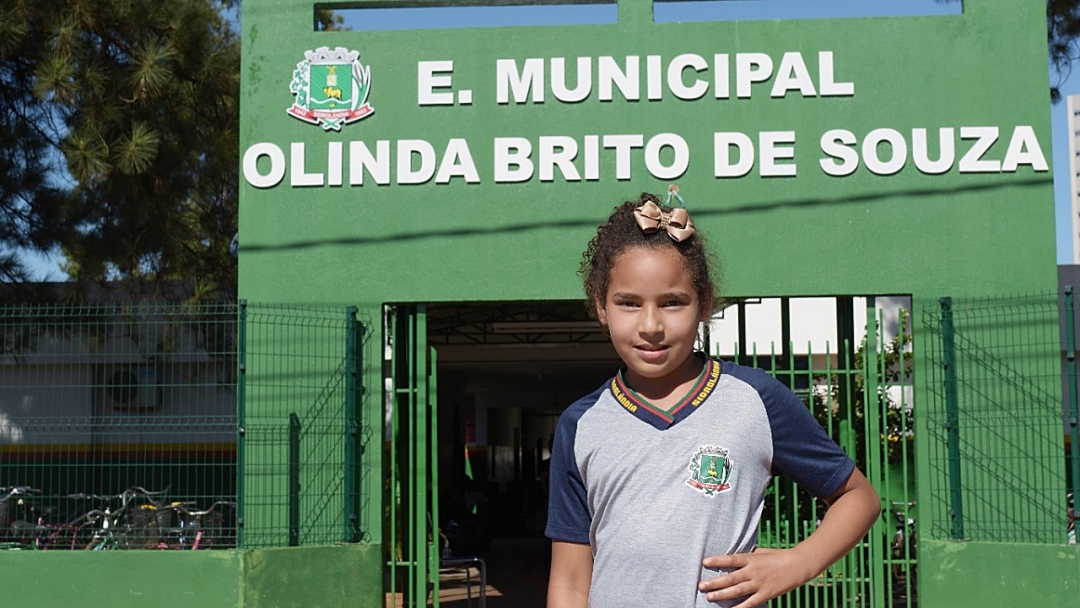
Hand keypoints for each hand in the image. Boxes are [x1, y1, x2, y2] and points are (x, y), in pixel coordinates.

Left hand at [698, 547, 814, 607]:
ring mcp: (759, 584)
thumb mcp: (761, 552)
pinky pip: (750, 603)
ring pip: (737, 591)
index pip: (731, 559)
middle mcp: (753, 571)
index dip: (717, 561)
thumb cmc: (779, 556)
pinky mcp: (766, 594)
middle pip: (730, 578)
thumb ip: (747, 557)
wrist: (799, 565)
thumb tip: (733, 558)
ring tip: (708, 597)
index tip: (704, 562)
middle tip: (700, 585)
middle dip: (714, 582)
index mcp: (752, 558)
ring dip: (722, 595)